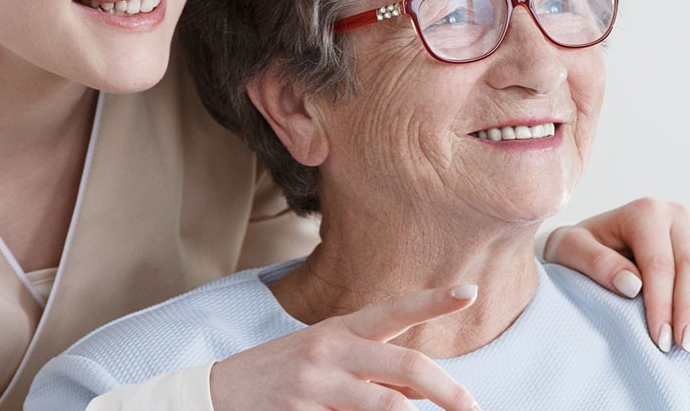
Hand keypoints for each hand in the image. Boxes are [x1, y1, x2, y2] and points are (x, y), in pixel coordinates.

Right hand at [209, 285, 481, 410]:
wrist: (215, 395)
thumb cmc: (282, 375)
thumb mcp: (327, 360)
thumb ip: (375, 371)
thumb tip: (426, 391)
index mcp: (340, 330)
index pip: (394, 311)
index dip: (432, 301)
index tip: (469, 291)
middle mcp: (330, 351)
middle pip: (406, 364)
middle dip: (448, 390)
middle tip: (473, 408)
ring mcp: (315, 386)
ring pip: (387, 406)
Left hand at [543, 197, 689, 353]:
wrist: (588, 241)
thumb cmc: (578, 249)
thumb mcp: (570, 250)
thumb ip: (596, 263)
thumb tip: (633, 285)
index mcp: (643, 213)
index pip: (659, 264)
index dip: (662, 304)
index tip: (661, 339)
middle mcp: (674, 214)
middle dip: (688, 308)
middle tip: (684, 346)